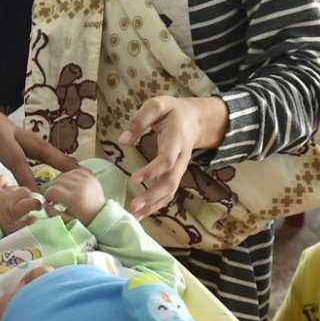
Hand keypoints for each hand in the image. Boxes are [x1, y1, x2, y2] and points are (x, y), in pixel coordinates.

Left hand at [0, 73, 77, 191]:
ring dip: (50, 154)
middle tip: (79, 173)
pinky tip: (35, 158)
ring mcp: (4, 124)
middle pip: (38, 147)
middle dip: (59, 160)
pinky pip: (21, 141)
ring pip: (32, 142)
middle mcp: (7, 127)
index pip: (18, 161)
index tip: (41, 198)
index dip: (30, 181)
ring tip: (67, 167)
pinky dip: (33, 151)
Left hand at [0, 174, 40, 233]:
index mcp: (14, 211)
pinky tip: (3, 190)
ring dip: (16, 192)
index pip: (32, 202)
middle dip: (27, 197)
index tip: (39, 208)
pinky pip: (1, 179)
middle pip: (25, 191)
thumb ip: (25, 225)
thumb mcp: (12, 233)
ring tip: (13, 201)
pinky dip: (4, 183)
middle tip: (25, 205)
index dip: (37, 204)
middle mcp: (7, 199)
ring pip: (14, 186)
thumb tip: (35, 218)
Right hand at [44, 168, 105, 223]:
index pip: (53, 191)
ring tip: (62, 190)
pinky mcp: (91, 176)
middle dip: (53, 189)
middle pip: (57, 181)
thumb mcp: (66, 220)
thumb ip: (52, 212)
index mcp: (74, 199)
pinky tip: (69, 183)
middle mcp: (80, 187)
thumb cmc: (83, 220)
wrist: (101, 215)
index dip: (47, 196)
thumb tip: (44, 203)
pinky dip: (70, 175)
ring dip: (60, 181)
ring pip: (65, 174)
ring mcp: (87, 180)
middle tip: (55, 196)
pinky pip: (75, 170)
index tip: (49, 201)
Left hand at [122, 96, 229, 218]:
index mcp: (177, 139)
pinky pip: (169, 192)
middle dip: (153, 196)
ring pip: (171, 191)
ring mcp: (180, 168)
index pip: (167, 160)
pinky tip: (142, 213)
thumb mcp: (158, 105)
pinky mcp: (176, 174)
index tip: (133, 180)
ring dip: (154, 205)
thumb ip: (140, 120)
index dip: (152, 171)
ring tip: (135, 215)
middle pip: (171, 182)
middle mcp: (181, 158)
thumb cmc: (173, 111)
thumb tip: (123, 140)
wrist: (196, 119)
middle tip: (134, 206)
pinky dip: (157, 205)